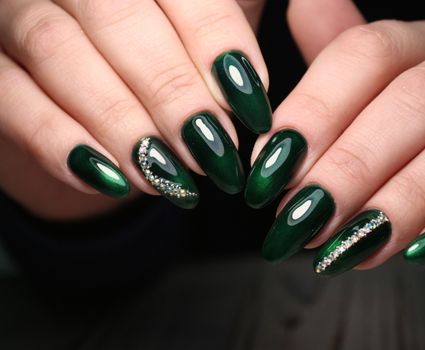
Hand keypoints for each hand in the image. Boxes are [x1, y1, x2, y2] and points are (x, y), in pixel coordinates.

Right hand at [0, 0, 269, 218]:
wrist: (87, 72)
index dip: (218, 47)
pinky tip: (112, 180)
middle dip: (172, 92)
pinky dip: (58, 142)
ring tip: (170, 176)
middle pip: (117, 18)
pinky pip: (10, 97)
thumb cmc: (157, 43)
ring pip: (58, 52)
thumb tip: (254, 82)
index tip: (252, 109)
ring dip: (121, 123)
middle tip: (214, 152)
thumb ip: (227, 29)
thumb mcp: (195, 26)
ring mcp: (15, 14)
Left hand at [246, 1, 424, 279]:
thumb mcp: (387, 99)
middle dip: (353, 165)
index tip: (269, 170)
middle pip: (419, 97)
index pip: (368, 54)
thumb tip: (296, 7)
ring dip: (408, 198)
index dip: (314, 111)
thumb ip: (347, 67)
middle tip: (302, 222)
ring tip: (352, 248)